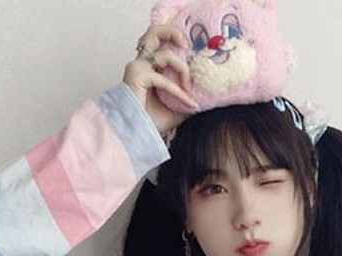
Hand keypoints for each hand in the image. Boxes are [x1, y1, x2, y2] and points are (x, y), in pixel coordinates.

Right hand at [123, 23, 197, 137]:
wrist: (136, 136)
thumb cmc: (149, 123)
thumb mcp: (176, 110)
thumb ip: (187, 99)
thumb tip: (205, 97)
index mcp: (148, 68)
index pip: (161, 44)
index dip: (177, 43)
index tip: (194, 59)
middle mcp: (141, 63)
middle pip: (155, 32)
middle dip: (175, 33)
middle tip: (188, 47)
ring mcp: (138, 67)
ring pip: (166, 54)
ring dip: (183, 69)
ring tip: (189, 88)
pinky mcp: (138, 76)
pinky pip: (165, 80)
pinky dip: (179, 92)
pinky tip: (189, 103)